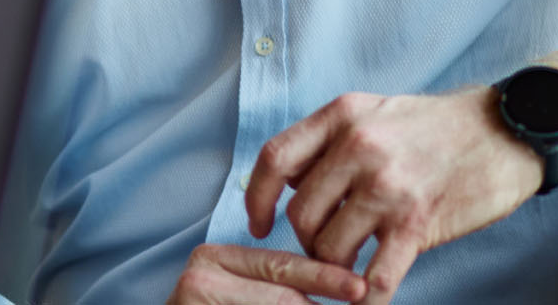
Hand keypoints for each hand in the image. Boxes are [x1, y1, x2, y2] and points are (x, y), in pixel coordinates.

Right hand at [165, 242, 366, 303]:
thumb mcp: (240, 295)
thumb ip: (277, 290)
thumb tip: (345, 288)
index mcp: (216, 256)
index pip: (283, 264)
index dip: (327, 277)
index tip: (363, 288)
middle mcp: (201, 273)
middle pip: (283, 296)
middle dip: (323, 303)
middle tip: (363, 299)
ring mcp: (193, 297)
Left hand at [244, 89, 541, 302]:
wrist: (506, 131)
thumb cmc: (438, 126)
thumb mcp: (375, 111)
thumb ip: (332, 139)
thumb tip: (290, 179)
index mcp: (343, 116)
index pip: (274, 159)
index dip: (256, 198)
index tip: (259, 225)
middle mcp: (359, 147)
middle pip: (301, 214)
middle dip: (307, 242)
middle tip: (328, 247)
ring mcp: (387, 187)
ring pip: (329, 249)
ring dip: (336, 268)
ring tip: (354, 264)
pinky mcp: (417, 223)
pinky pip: (375, 277)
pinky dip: (369, 296)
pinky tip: (372, 295)